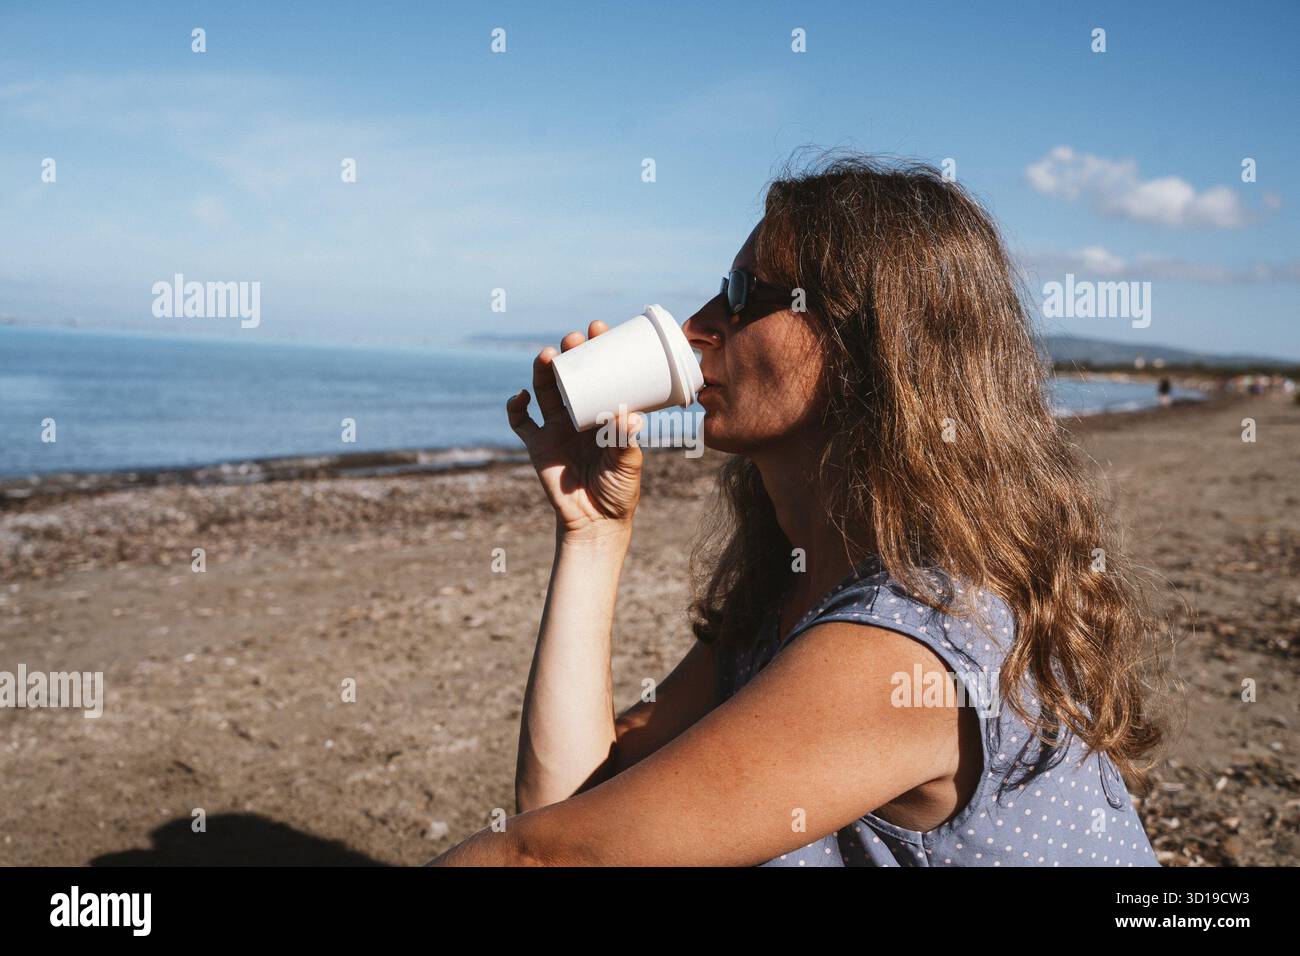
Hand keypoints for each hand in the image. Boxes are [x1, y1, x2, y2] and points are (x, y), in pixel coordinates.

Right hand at [506, 321, 644, 539]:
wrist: (597, 522)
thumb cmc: (619, 491)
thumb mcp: (628, 465)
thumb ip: (626, 441)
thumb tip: (630, 415)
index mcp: (603, 411)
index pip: (600, 372)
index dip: (597, 349)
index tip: (599, 329)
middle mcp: (578, 414)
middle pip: (569, 375)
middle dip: (570, 354)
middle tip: (575, 339)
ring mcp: (555, 428)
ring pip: (543, 390)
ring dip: (543, 371)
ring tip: (548, 356)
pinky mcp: (537, 445)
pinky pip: (520, 422)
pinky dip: (515, 407)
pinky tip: (520, 397)